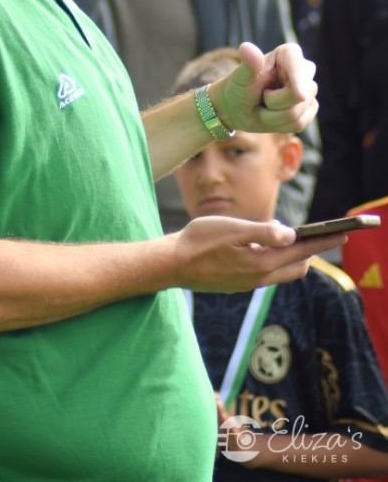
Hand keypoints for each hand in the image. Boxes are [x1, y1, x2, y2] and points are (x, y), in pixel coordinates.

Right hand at [168, 215, 344, 291]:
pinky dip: (276, 261)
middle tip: (325, 236)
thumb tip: (290, 234)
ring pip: (282, 272)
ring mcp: (248, 284)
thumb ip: (263, 232)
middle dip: (313, 251)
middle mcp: (259, 278)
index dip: (322, 241)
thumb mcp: (232, 229)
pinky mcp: (237, 284)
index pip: (301, 251)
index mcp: (261, 263)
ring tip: (298, 240)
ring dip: (294, 257)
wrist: (171, 264)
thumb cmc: (199, 241)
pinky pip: (267, 274)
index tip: (341, 233)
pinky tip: (267, 249)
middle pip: (296, 266)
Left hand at [211, 42, 317, 136]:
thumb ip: (248, 64)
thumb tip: (246, 47)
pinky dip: (281, 125)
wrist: (237, 109)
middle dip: (275, 104)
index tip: (299, 96)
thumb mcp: (240, 78)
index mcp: (287, 54)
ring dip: (274, 117)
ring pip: (298, 112)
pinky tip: (272, 117)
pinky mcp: (309, 108)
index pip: (297, 64)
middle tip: (261, 97)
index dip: (299, 80)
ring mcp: (308, 90)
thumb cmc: (238, 88)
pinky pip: (300, 123)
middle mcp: (303, 69)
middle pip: (300, 95)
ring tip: (263, 107)